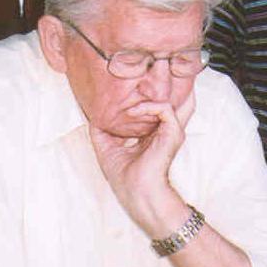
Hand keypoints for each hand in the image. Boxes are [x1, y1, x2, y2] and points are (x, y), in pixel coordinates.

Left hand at [89, 93, 194, 231]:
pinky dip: (147, 106)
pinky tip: (133, 111)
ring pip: (172, 97)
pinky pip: (163, 108)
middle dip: (165, 82)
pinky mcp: (173, 133)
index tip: (125, 88)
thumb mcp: (108, 149)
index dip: (144, 95)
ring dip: (152, 90)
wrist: (136, 194)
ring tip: (134, 88)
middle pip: (175, 98)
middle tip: (146, 73)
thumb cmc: (125, 178)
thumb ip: (101, 131)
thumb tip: (92, 116)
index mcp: (153, 133)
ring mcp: (171, 131)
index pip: (156, 107)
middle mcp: (165, 130)